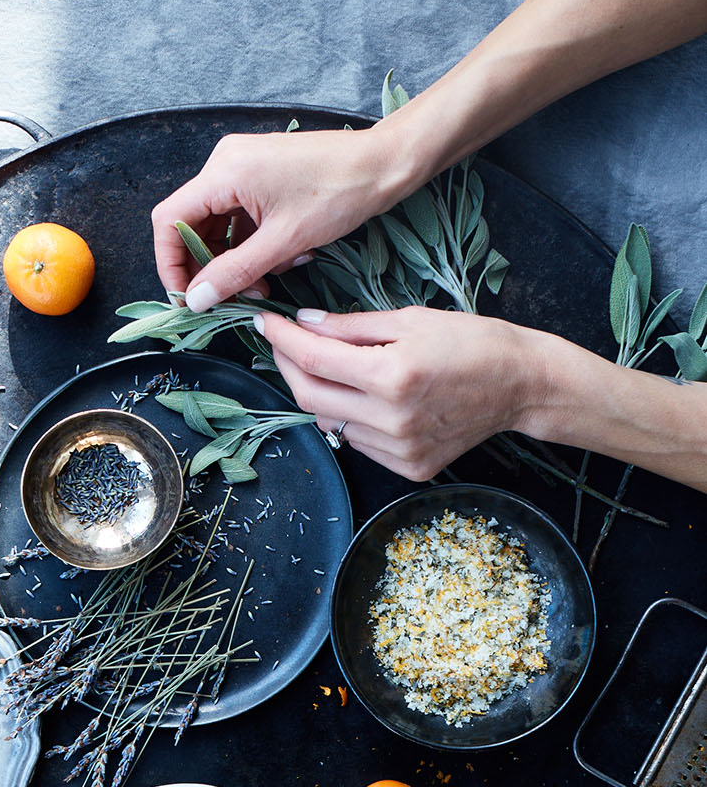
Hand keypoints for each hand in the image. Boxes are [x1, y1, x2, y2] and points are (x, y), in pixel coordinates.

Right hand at [151, 126, 401, 311]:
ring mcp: (243, 167)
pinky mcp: (261, 176)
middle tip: (232, 299)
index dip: (171, 264)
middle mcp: (226, 163)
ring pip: (218, 226)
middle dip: (209, 267)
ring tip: (265, 285)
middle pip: (191, 225)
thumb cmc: (338, 194)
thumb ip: (234, 272)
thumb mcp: (283, 243)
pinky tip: (279, 262)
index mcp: (224, 171)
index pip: (170, 221)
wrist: (383, 165)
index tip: (188, 298)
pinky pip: (240, 218)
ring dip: (234, 261)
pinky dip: (251, 246)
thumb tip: (196, 299)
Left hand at [252, 306, 544, 480]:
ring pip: (332, 423)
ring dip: (321, 393)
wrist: (521, 385)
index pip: (314, 359)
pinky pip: (358, 442)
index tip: (265, 323)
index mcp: (392, 376)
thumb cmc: (472, 342)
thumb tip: (303, 325)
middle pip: (311, 398)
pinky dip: (350, 417)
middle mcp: (392, 419)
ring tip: (335, 367)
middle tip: (285, 343)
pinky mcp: (408, 467)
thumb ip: (350, 326)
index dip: (282, 340)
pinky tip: (366, 398)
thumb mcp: (410, 319)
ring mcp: (400, 449)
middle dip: (290, 367)